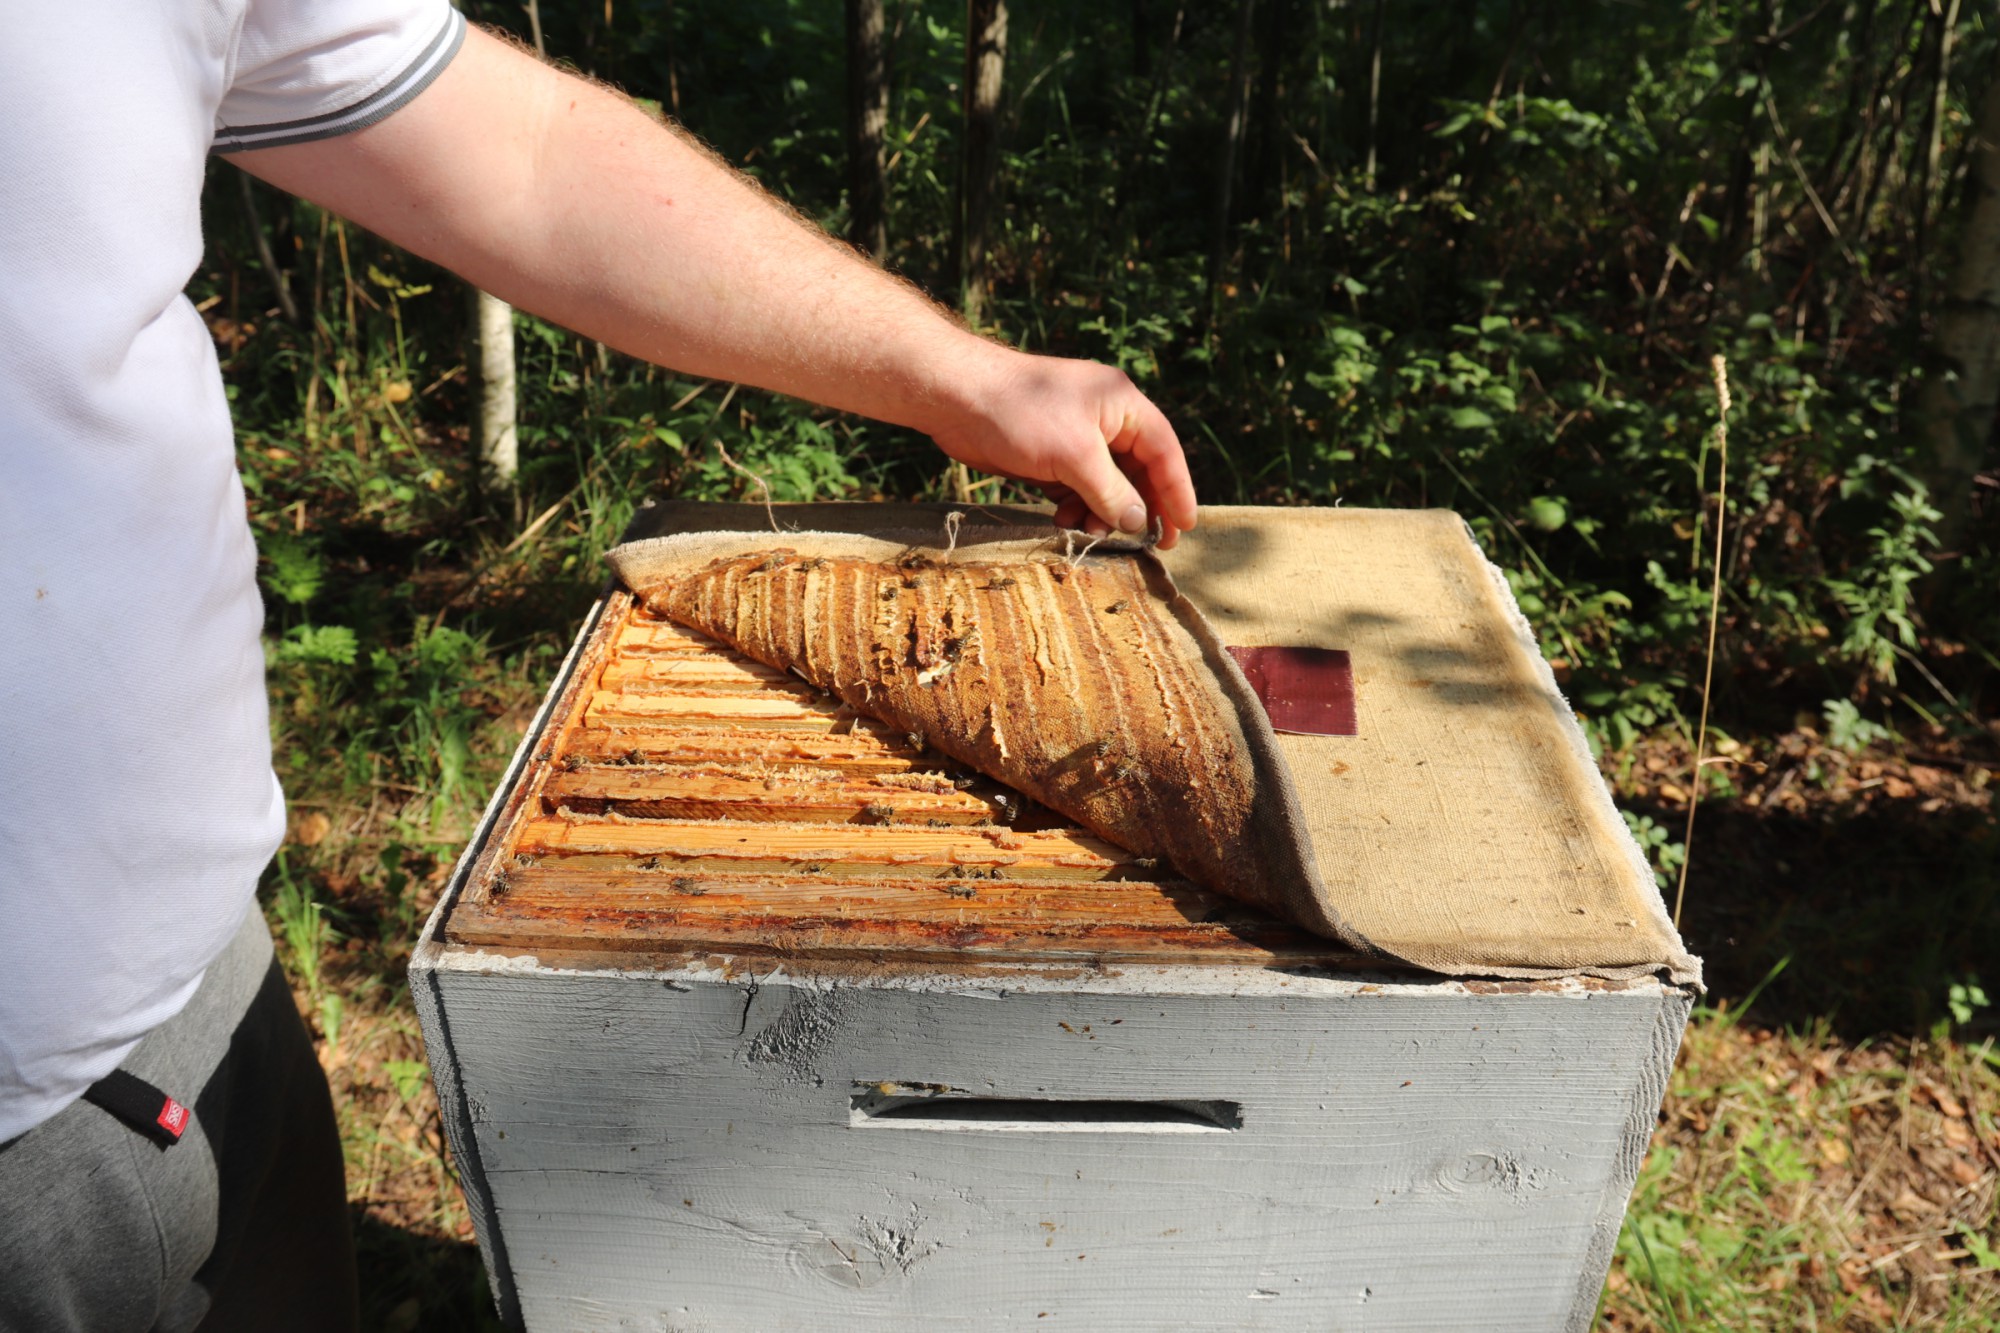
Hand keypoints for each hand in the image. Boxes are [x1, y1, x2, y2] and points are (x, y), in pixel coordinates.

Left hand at [925, 347, 1198, 548]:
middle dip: (1140, 507)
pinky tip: (1064, 521)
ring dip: (1102, 512)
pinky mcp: (1049, 453)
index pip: (1163, 450)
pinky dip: (1076, 506)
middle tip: (1151, 545)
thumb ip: (1111, 492)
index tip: (1186, 525)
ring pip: (1105, 483)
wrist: (956, 398)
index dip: (1177, 489)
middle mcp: (1104, 417)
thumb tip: (1139, 521)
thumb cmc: (1019, 413)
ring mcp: (1075, 435)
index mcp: (1121, 404)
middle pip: (1137, 470)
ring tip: (1091, 533)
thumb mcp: (1074, 456)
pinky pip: (1076, 486)